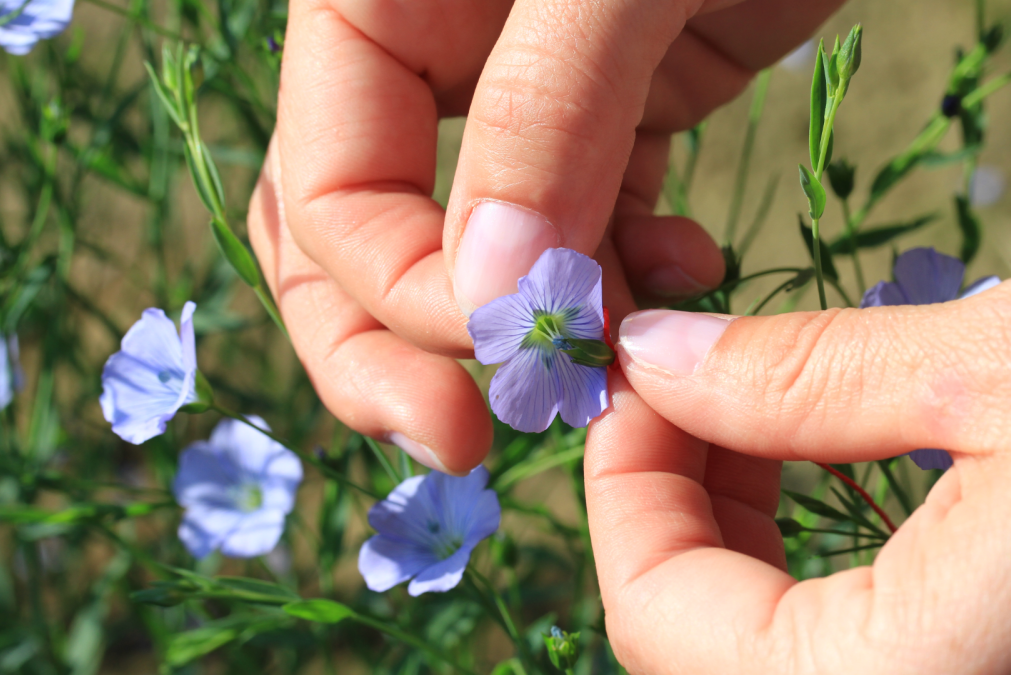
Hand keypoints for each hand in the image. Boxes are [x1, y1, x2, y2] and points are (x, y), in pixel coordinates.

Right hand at [247, 0, 844, 472]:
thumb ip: (540, 113)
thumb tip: (479, 296)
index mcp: (372, 2)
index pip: (326, 193)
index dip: (401, 295)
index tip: (512, 352)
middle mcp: (426, 51)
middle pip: (356, 240)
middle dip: (404, 349)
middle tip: (472, 448)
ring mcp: (523, 89)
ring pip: (475, 248)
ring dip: (536, 320)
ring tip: (623, 347)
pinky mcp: (619, 108)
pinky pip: (582, 224)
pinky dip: (619, 273)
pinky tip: (683, 270)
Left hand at [585, 250, 1010, 672]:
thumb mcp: (1002, 361)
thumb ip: (796, 377)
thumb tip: (654, 362)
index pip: (663, 627)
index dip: (622, 494)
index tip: (630, 381)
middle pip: (703, 654)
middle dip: (672, 511)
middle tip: (689, 385)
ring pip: (771, 657)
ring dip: (732, 535)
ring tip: (752, 413)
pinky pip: (853, 652)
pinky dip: (806, 565)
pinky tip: (825, 468)